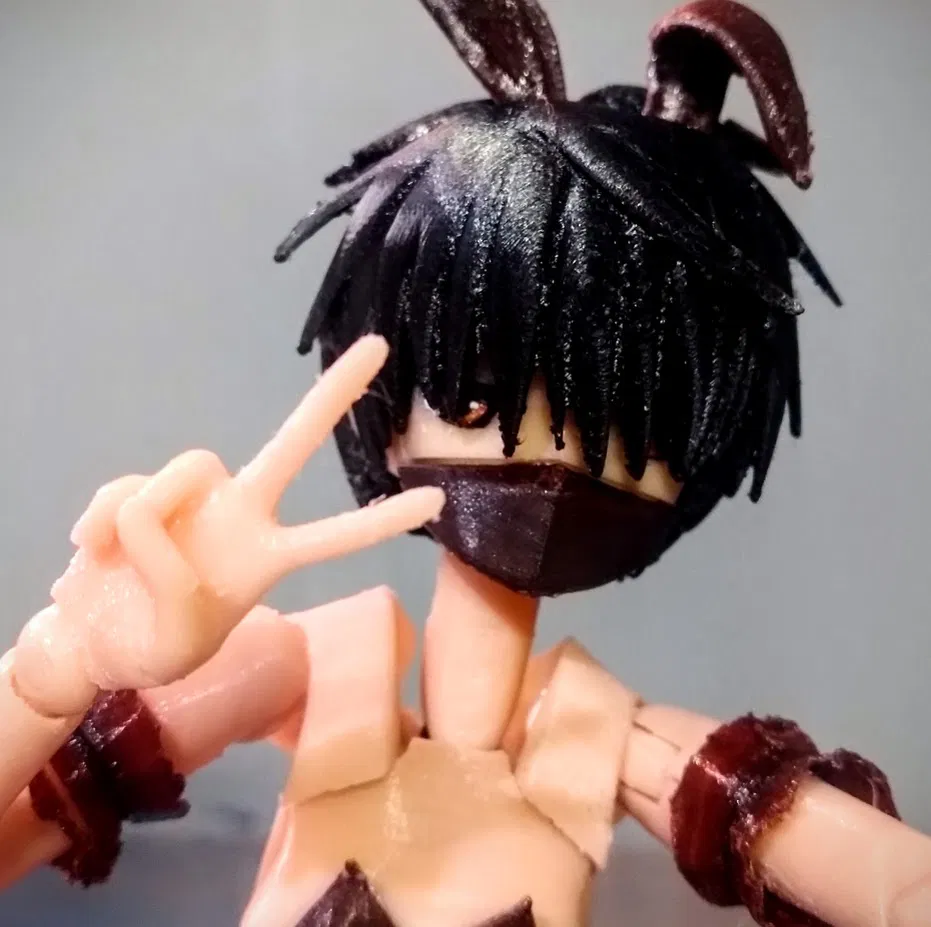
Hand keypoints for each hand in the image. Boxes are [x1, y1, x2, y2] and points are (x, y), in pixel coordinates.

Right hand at [13, 336, 443, 716]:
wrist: (92, 641)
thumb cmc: (150, 648)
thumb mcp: (177, 641)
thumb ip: (172, 583)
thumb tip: (144, 519)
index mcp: (266, 560)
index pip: (336, 536)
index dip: (381, 521)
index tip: (438, 499)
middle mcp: (242, 514)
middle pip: (295, 444)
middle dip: (334, 396)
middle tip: (382, 346)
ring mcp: (197, 497)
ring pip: (182, 471)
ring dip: (139, 518)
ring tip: (114, 561)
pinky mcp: (146, 487)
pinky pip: (125, 490)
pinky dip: (98, 523)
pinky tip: (91, 552)